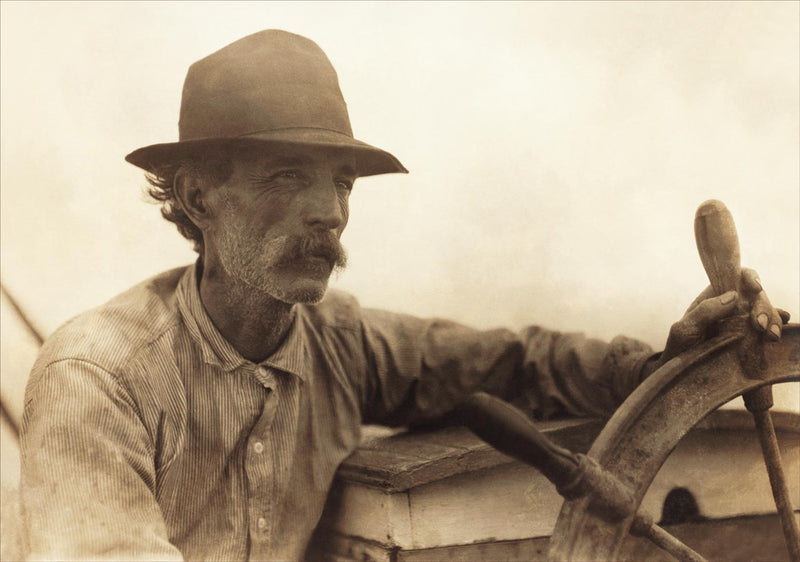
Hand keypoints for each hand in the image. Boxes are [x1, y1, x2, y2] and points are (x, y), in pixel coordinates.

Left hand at [656, 268, 789, 368]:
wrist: (682, 373)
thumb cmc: (680, 348)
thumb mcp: (684, 329)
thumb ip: (704, 311)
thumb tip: (733, 295)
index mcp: (713, 298)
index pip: (735, 278)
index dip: (749, 277)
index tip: (755, 288)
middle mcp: (731, 307)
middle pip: (756, 296)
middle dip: (763, 306)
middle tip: (760, 325)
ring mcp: (742, 321)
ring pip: (765, 312)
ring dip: (773, 320)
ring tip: (770, 336)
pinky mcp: (750, 337)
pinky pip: (768, 328)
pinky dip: (776, 328)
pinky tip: (776, 334)